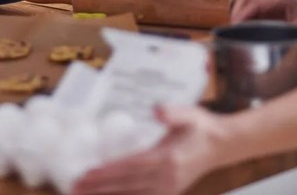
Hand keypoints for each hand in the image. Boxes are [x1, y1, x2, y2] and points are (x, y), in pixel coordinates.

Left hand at [73, 105, 231, 194]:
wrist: (222, 145)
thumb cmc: (201, 127)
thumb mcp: (189, 114)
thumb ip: (173, 112)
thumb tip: (157, 109)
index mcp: (167, 159)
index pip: (130, 167)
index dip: (106, 172)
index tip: (85, 174)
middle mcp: (166, 178)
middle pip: (126, 185)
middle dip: (99, 187)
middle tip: (74, 188)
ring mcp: (168, 188)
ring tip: (84, 194)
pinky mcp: (169, 192)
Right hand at [230, 0, 296, 41]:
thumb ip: (289, 32)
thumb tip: (272, 41)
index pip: (253, 3)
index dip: (241, 14)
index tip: (234, 28)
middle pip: (246, 0)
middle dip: (236, 14)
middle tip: (233, 33)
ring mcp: (272, 6)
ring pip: (248, 7)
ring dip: (239, 18)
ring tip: (236, 35)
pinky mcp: (272, 13)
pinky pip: (254, 15)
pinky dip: (246, 23)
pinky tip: (245, 35)